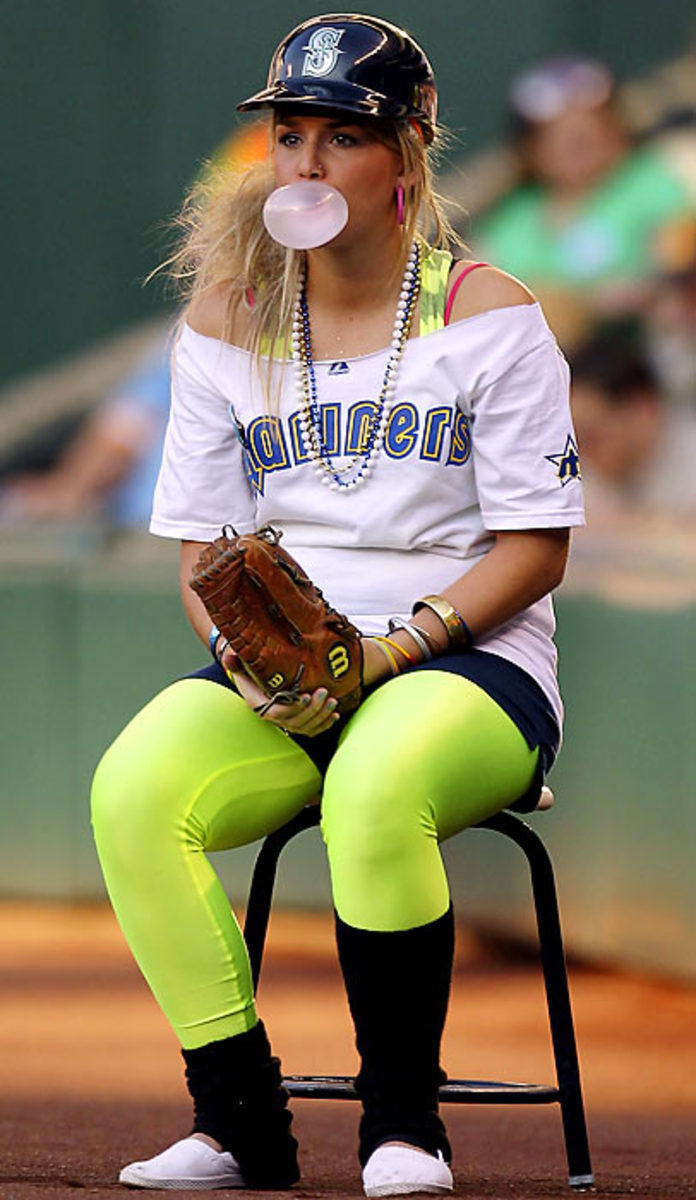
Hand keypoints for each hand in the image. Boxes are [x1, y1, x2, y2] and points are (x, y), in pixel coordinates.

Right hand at [220, 645, 339, 736]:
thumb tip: (229, 657)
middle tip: (324, 693)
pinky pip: (312, 729)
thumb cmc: (250, 670)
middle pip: (295, 722)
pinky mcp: (298, 721)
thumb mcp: (241, 665)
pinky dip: (324, 724)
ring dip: (321, 716)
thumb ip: (235, 662)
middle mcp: (274, 717)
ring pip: (306, 727)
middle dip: (312, 709)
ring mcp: (287, 721)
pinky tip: (334, 714)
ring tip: (332, 701)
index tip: (306, 694)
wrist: (256, 679)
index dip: (293, 707)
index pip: (277, 713)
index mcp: (260, 705)